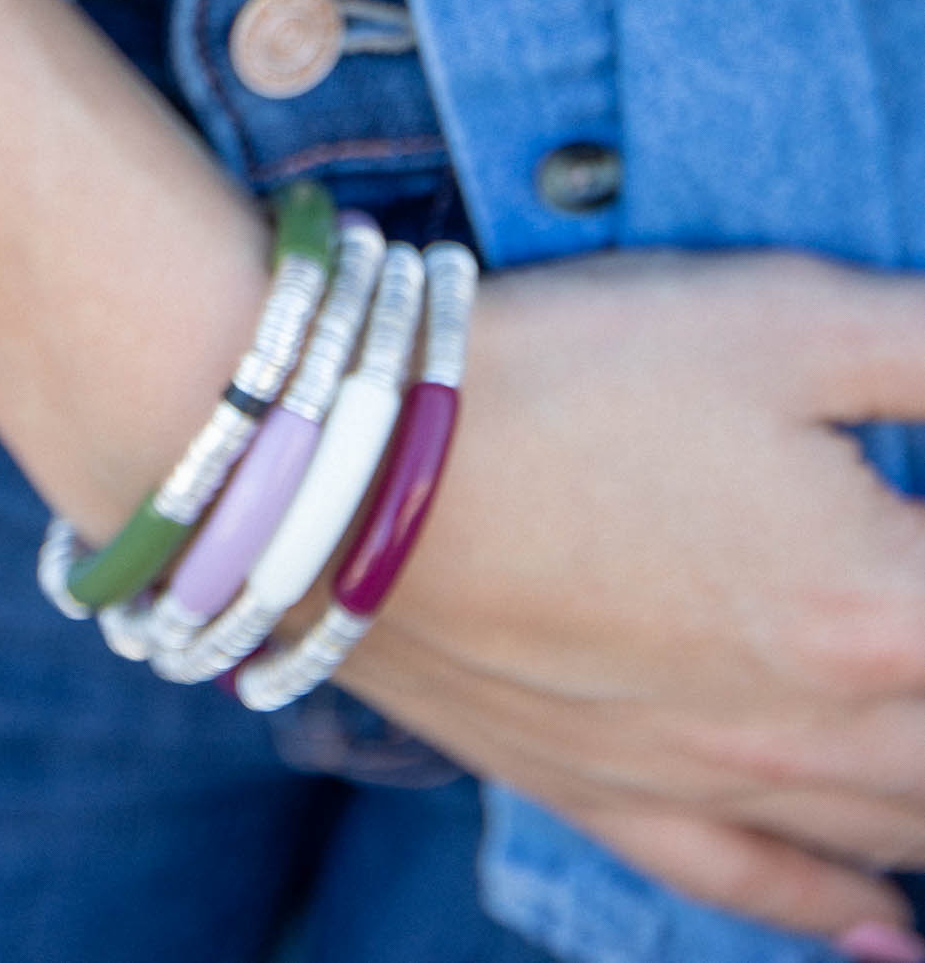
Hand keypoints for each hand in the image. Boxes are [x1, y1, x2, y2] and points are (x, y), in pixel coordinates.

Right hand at [346, 250, 924, 952]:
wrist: (349, 464)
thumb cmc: (566, 374)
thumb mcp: (784, 315)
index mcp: (887, 607)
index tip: (915, 492)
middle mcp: (823, 728)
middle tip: (909, 605)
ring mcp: (715, 781)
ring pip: (899, 827)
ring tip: (921, 721)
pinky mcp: (614, 798)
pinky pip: (766, 890)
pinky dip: (845, 912)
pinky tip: (890, 926)